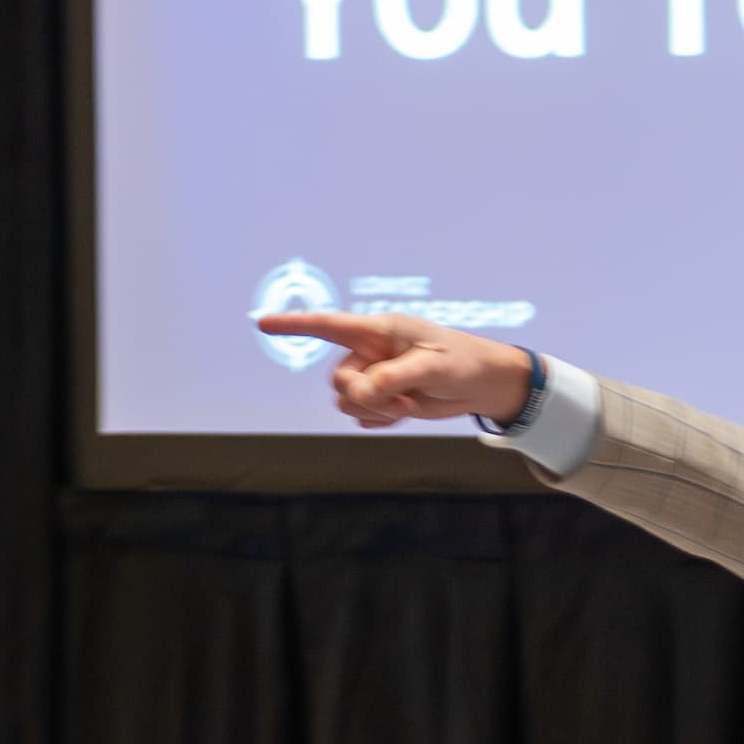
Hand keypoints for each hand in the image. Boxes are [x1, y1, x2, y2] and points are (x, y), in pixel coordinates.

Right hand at [255, 310, 535, 427]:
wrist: (481, 385)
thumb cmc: (461, 362)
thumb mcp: (432, 366)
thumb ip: (394, 377)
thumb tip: (362, 393)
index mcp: (379, 330)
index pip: (329, 326)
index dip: (294, 325)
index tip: (262, 323)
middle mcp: (370, 352)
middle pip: (338, 380)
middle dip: (363, 396)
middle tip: (400, 401)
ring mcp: (374, 377)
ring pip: (347, 402)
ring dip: (375, 411)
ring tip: (408, 404)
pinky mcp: (381, 399)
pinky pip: (362, 417)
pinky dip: (381, 420)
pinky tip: (406, 412)